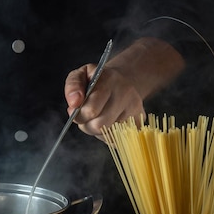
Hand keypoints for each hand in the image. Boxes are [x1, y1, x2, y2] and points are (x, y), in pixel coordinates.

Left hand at [64, 37, 184, 141]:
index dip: (79, 116)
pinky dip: (108, 135)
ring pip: (108, 134)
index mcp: (109, 80)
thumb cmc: (98, 80)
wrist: (124, 80)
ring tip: (98, 117)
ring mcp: (135, 108)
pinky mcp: (140, 120)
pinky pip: (117, 139)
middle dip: (86, 125)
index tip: (76, 112)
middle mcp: (126, 94)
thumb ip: (73, 86)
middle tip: (86, 117)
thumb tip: (74, 104)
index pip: (91, 110)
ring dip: (97, 130)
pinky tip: (108, 123)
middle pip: (99, 126)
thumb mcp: (82, 74)